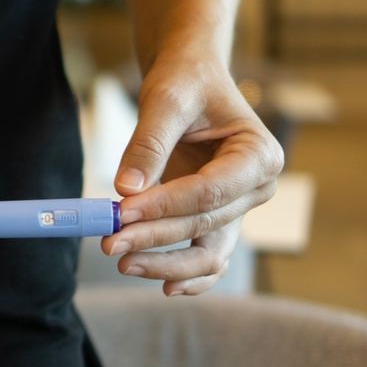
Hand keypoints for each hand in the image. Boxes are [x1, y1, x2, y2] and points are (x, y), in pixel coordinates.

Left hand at [100, 54, 283, 295]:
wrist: (190, 82)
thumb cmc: (185, 83)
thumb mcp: (165, 101)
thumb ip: (148, 144)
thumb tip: (126, 189)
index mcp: (258, 155)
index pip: (208, 192)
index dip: (164, 206)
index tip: (121, 212)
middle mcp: (256, 189)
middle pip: (203, 224)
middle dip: (154, 236)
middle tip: (108, 241)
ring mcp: (238, 210)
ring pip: (208, 253)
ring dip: (166, 263)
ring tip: (121, 260)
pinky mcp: (216, 221)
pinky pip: (206, 258)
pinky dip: (186, 275)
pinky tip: (160, 284)